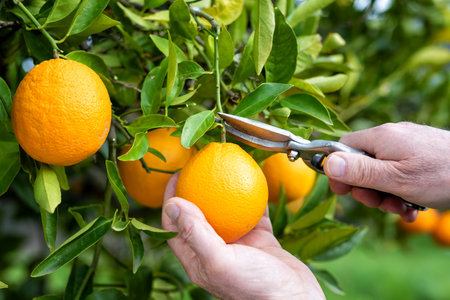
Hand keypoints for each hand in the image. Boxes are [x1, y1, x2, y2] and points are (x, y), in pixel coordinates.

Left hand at [162, 173, 324, 299]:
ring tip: (222, 166)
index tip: (176, 175)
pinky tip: (253, 177)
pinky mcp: (259, 239)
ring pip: (224, 210)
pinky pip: (253, 211)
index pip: (174, 226)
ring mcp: (237, 243)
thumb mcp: (220, 261)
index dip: (170, 199)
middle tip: (197, 164)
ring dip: (222, 190)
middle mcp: (214, 249)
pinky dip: (252, 195)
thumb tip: (172, 204)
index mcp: (197, 259)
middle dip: (195, 188)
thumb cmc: (256, 288)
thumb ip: (196, 234)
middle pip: (197, 214)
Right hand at [323, 122, 449, 221]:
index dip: (339, 170)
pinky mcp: (420, 155)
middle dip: (367, 188)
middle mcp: (392, 137)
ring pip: (381, 171)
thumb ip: (359, 171)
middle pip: (362, 162)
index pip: (343, 146)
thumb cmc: (441, 174)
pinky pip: (399, 173)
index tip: (344, 191)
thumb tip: (327, 164)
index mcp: (381, 137)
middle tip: (380, 203)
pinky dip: (400, 191)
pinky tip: (412, 207)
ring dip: (386, 194)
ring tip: (402, 208)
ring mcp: (407, 146)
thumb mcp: (395, 179)